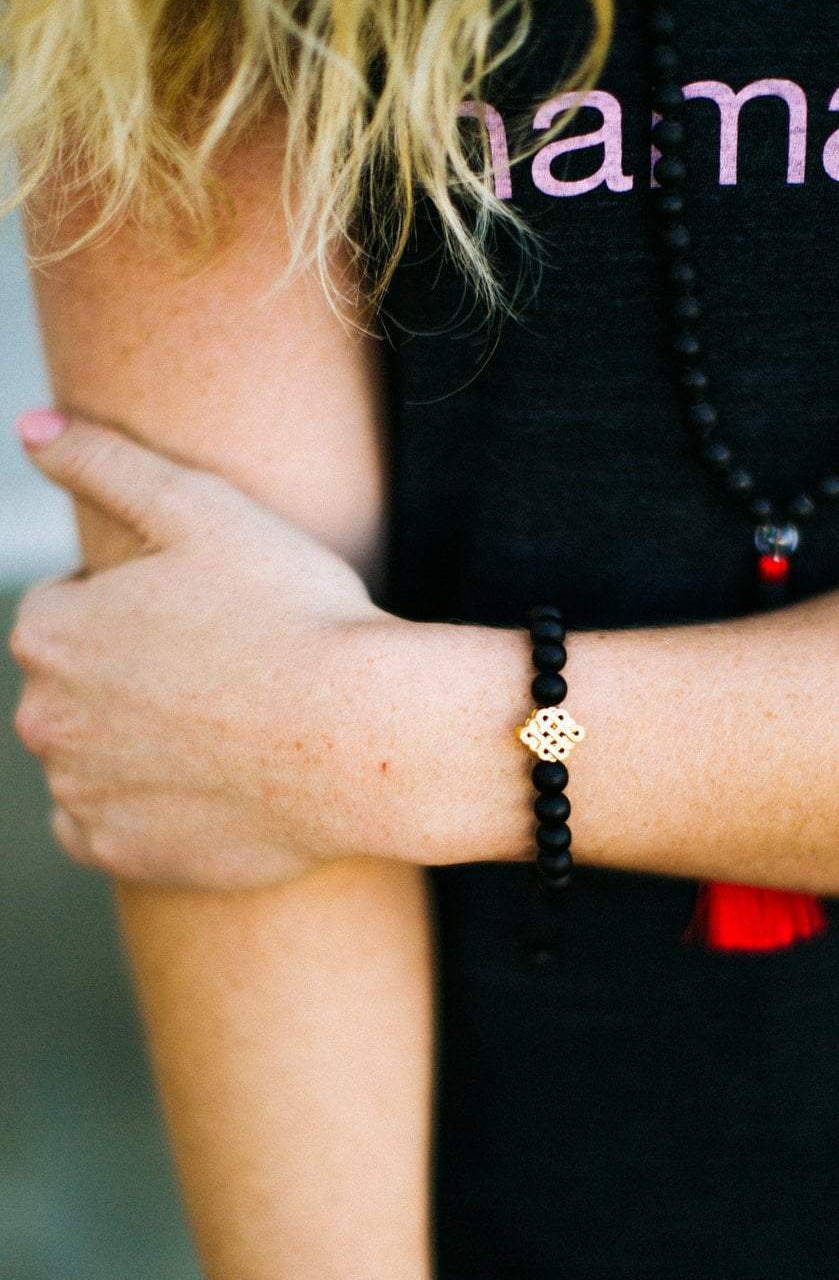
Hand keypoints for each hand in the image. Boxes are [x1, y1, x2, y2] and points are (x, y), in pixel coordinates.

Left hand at [8, 412, 400, 888]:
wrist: (364, 739)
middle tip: (220, 668)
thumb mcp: (201, 507)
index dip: (139, 604)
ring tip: (224, 725)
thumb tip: (30, 425)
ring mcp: (82, 795)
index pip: (68, 608)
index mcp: (50, 631)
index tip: (204, 612)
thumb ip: (103, 460)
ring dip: (133, 740)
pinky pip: (102, 827)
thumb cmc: (294, 614)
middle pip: (75, 684)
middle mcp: (45, 719)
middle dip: (126, 673)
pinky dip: (135, 808)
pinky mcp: (121, 854)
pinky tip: (198, 784)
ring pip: (89, 755)